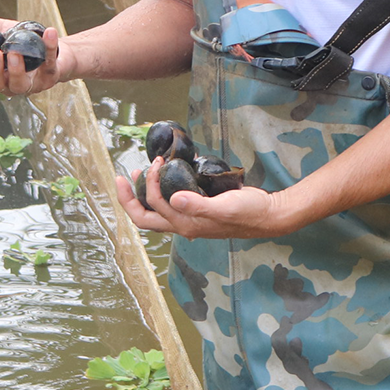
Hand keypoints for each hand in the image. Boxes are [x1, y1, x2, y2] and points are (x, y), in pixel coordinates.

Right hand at [0, 7, 64, 96]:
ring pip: (19, 85)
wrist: (49, 43)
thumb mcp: (0, 29)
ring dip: (16, 70)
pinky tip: (49, 32)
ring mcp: (28, 83)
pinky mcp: (49, 77)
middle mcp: (6, 82)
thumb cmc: (20, 42)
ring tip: (15, 52)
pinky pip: (49, 65)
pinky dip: (49, 48)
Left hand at [114, 159, 301, 239]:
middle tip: (120, 177)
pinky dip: (161, 189)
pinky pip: (171, 202)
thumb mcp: (224, 208)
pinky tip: (166, 174)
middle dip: (128, 198)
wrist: (269, 215)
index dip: (148, 185)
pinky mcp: (198, 209)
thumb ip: (198, 205)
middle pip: (145, 217)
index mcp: (186, 226)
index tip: (157, 163)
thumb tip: (173, 198)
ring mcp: (190, 218)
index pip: (154, 208)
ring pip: (156, 210)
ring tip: (138, 172)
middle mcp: (183, 224)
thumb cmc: (248, 213)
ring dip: (143, 193)